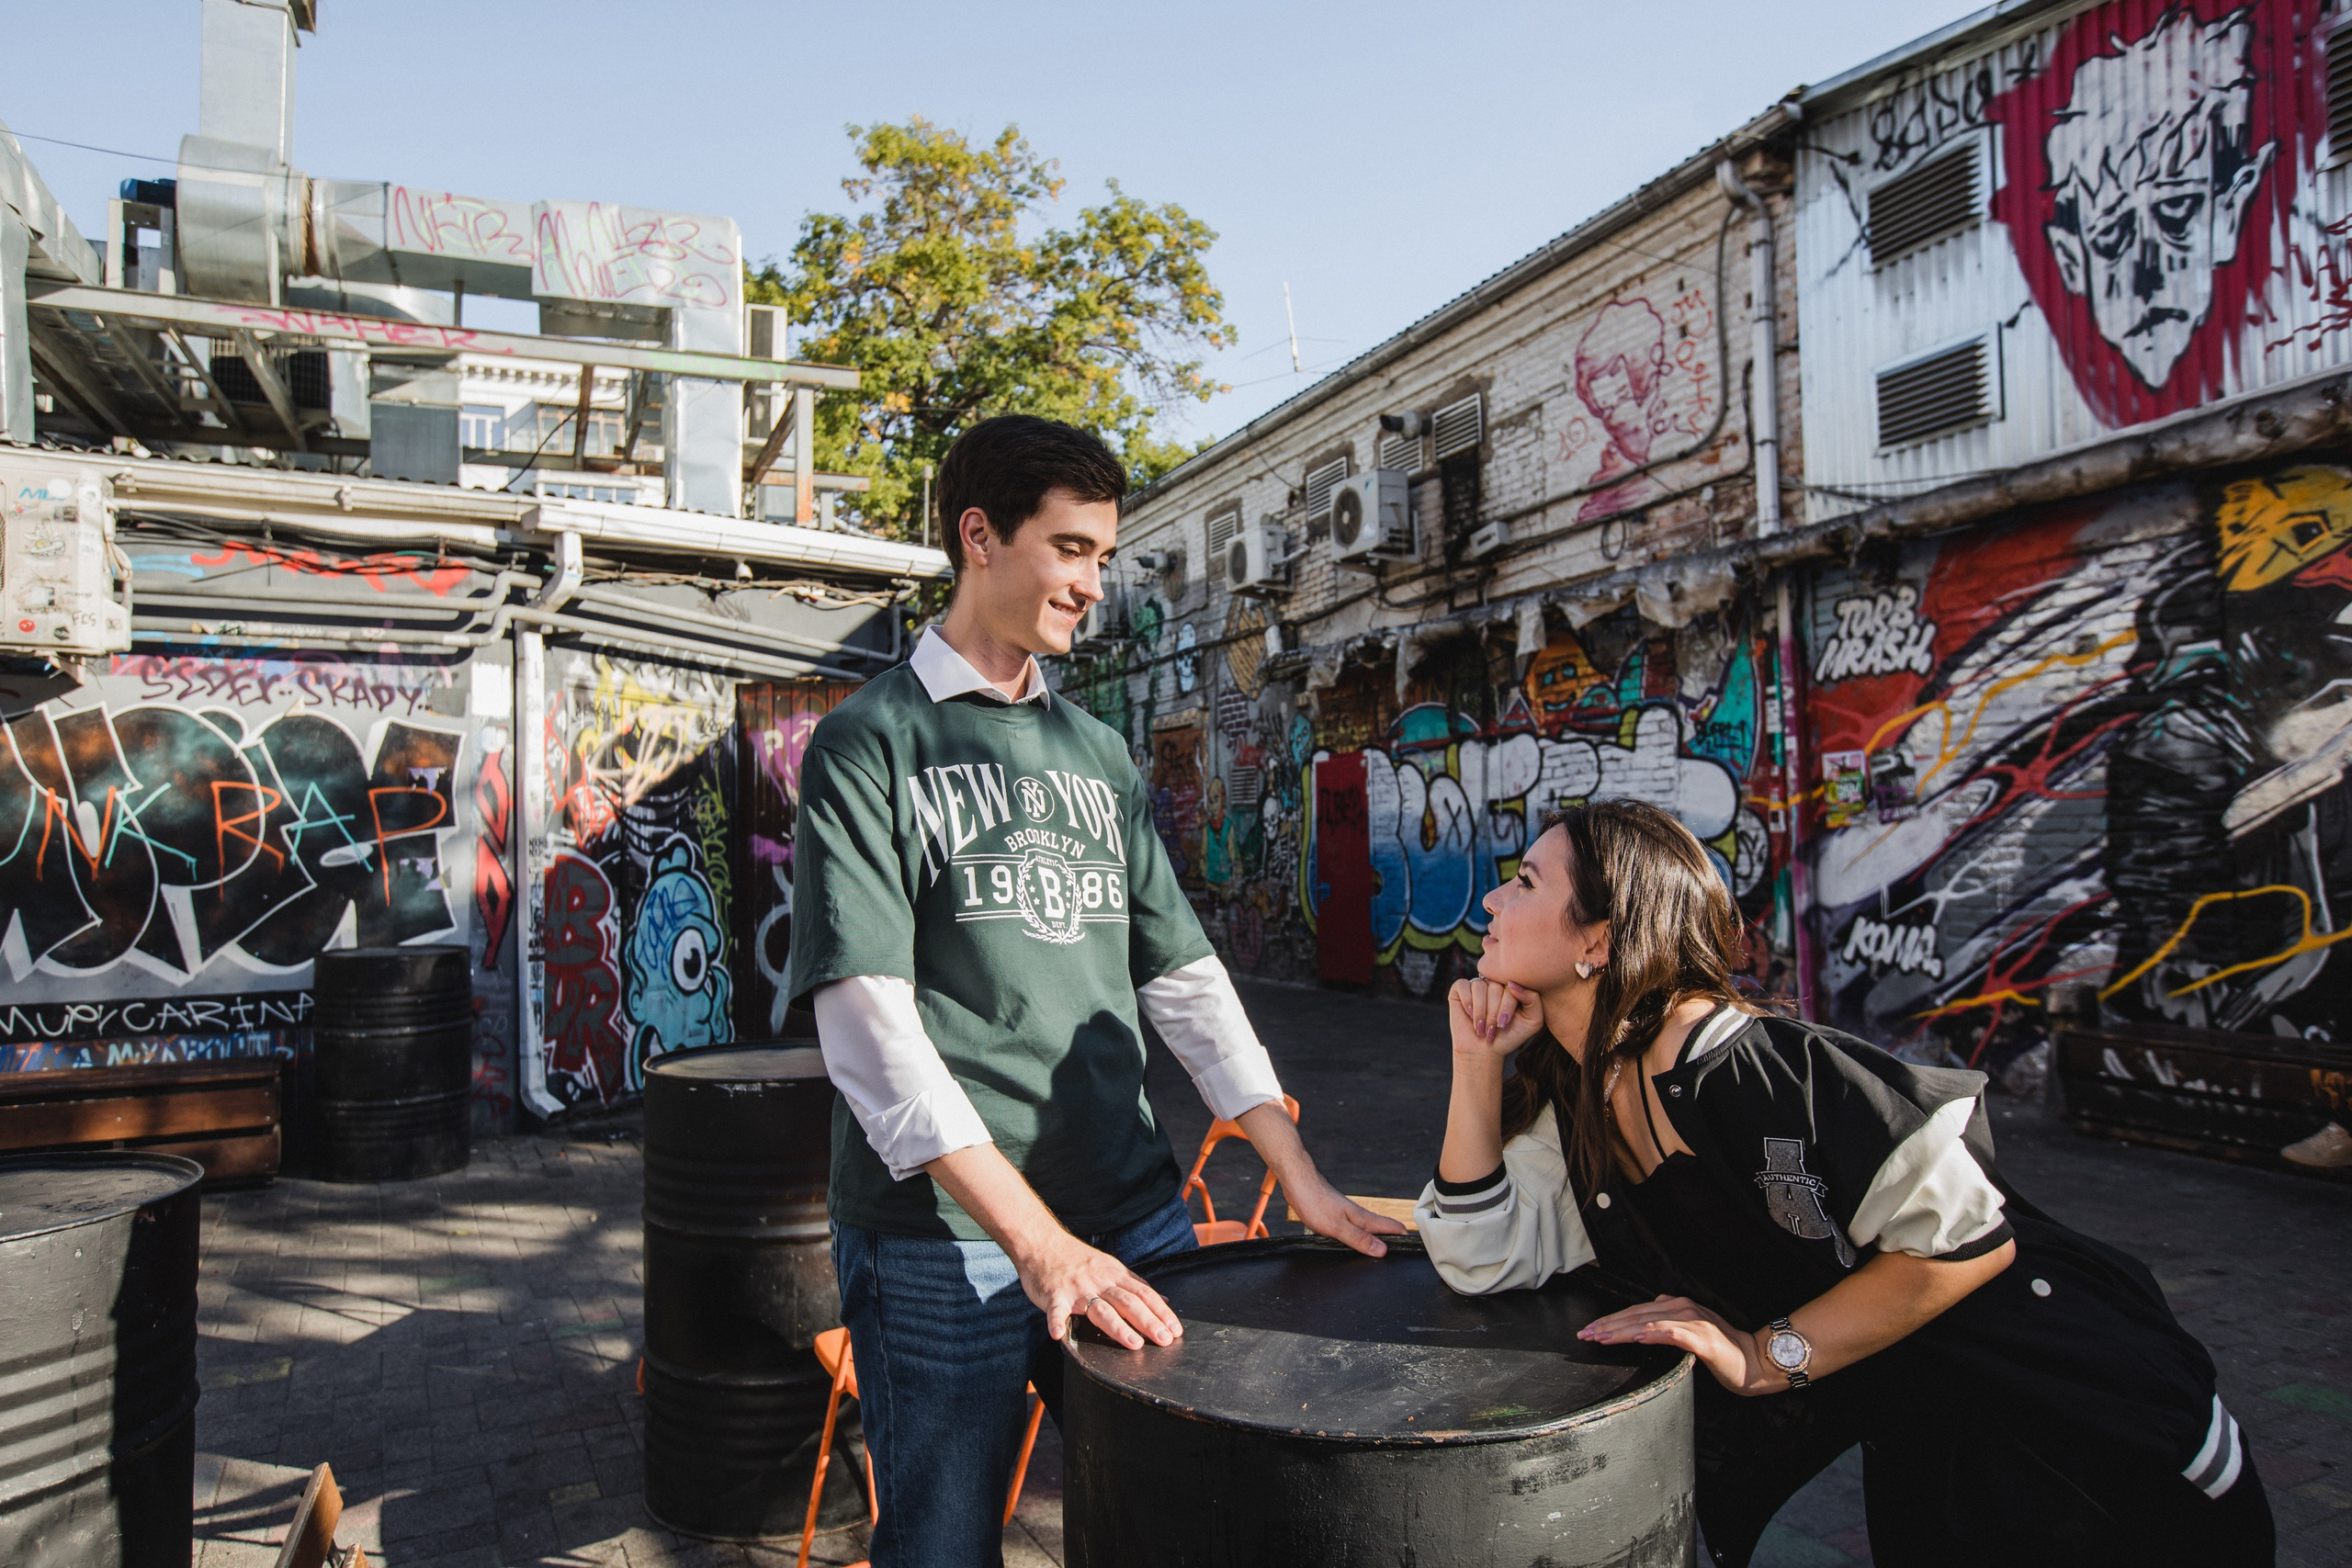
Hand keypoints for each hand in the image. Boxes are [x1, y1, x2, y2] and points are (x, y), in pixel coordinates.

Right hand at [1015, 1230, 1183, 1350]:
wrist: (1043, 1243)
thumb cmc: (1077, 1259)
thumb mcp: (1111, 1266)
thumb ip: (1135, 1285)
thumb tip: (1164, 1300)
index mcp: (1115, 1275)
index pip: (1144, 1294)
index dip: (1161, 1312)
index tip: (1176, 1330)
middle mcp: (1100, 1281)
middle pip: (1129, 1302)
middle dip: (1149, 1321)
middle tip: (1165, 1340)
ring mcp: (1078, 1288)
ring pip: (1101, 1309)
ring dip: (1118, 1327)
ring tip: (1134, 1344)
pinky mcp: (1055, 1295)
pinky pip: (1056, 1310)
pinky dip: (1056, 1322)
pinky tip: (1058, 1334)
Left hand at [1285, 1177, 1409, 1258]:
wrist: (1297, 1180)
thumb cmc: (1315, 1201)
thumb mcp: (1338, 1226)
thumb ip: (1359, 1239)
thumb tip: (1383, 1251)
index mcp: (1363, 1219)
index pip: (1392, 1228)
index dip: (1405, 1238)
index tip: (1416, 1250)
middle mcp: (1358, 1216)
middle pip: (1382, 1229)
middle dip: (1394, 1240)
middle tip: (1404, 1255)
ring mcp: (1347, 1214)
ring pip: (1368, 1229)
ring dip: (1377, 1239)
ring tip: (1385, 1251)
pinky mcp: (1335, 1215)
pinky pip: (1353, 1228)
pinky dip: (1360, 1237)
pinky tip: (1355, 1242)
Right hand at [1448, 978, 1543, 1059]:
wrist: (1484, 1051)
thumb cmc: (1509, 1036)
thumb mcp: (1532, 1021)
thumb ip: (1533, 999)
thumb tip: (1512, 983)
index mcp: (1513, 986)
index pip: (1512, 985)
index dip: (1507, 1007)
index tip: (1504, 1024)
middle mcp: (1495, 981)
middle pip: (1495, 987)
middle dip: (1493, 1013)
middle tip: (1491, 1029)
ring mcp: (1478, 983)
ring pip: (1479, 986)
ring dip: (1480, 1011)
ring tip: (1480, 1027)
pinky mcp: (1460, 988)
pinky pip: (1463, 985)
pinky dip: (1467, 1002)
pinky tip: (1469, 1014)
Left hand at [1577, 1295, 1778, 1396]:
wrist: (1752, 1361)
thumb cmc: (1721, 1351)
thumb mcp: (1689, 1334)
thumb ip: (1667, 1327)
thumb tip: (1640, 1329)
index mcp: (1677, 1306)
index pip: (1636, 1312)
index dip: (1611, 1320)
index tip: (1590, 1329)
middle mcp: (1682, 1308)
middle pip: (1636, 1314)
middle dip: (1608, 1324)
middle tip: (1585, 1334)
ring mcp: (1693, 1320)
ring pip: (1649, 1322)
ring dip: (1622, 1330)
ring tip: (1601, 1337)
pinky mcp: (1702, 1337)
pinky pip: (1672, 1333)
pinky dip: (1653, 1333)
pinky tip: (1638, 1337)